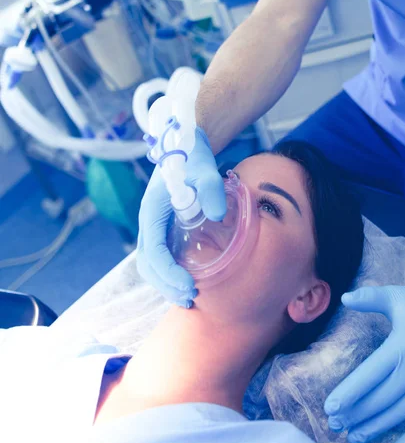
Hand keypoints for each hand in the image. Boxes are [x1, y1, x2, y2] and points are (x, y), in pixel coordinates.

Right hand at [137, 127, 226, 306]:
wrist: (187, 144)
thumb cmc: (193, 156)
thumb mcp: (204, 168)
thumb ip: (211, 188)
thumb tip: (219, 216)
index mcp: (152, 210)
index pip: (153, 250)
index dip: (168, 272)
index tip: (189, 285)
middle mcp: (149, 221)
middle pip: (148, 264)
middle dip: (166, 285)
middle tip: (191, 298)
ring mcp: (155, 227)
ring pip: (152, 265)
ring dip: (166, 284)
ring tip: (189, 298)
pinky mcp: (164, 229)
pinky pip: (161, 258)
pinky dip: (170, 275)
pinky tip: (188, 283)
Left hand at [324, 274, 404, 442]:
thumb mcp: (395, 296)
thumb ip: (369, 298)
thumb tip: (345, 298)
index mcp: (400, 346)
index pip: (368, 375)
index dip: (349, 393)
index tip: (330, 408)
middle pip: (380, 399)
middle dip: (355, 414)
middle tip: (335, 425)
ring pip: (399, 414)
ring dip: (375, 428)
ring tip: (354, 436)